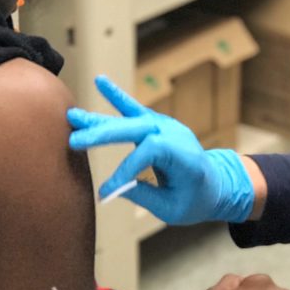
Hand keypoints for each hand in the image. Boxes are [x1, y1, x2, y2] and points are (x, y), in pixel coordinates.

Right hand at [67, 76, 253, 224]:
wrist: (216, 183)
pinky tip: (101, 82)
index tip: (107, 191)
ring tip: (72, 114)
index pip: (149, 152)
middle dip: (103, 134)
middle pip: (136, 128)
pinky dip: (117, 97)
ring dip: (100, 118)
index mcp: (185, 156)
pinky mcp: (156, 124)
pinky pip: (135, 109)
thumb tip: (115, 188)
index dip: (125, 169)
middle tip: (74, 140)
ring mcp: (166, 126)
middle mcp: (175, 134)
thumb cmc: (196, 199)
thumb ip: (144, 196)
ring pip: (130, 118)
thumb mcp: (172, 208)